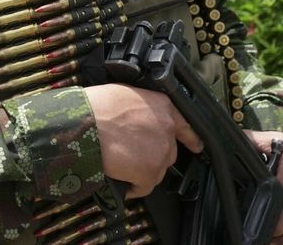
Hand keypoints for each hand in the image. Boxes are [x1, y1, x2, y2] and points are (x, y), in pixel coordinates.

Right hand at [84, 83, 203, 198]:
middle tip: (132, 156)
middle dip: (152, 157)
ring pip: (156, 170)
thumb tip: (135, 122)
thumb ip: (140, 110)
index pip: (185, 126)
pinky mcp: (150, 172)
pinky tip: (121, 180)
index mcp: (163, 106)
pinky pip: (144, 187)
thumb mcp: (125, 95)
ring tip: (120, 165)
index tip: (197, 147)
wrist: (86, 123)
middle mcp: (167, 129)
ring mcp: (161, 152)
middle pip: (168, 152)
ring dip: (140, 171)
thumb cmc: (97, 106)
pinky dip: (133, 187)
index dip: (190, 138)